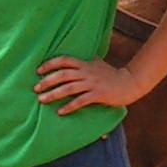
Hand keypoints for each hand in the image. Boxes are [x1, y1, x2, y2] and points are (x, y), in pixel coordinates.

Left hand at [34, 56, 149, 115]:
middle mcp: (87, 72)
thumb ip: (89, 60)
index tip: (38, 70)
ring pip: (69, 87)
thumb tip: (84, 54)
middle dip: (47, 81)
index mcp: (85, 64)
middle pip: (63, 74)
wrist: (130, 83)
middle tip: (35, 88)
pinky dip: (69, 106)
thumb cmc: (113, 74)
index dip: (50, 64)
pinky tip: (60, 112)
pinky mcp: (98, 94)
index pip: (64, 60)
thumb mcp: (99, 64)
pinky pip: (81, 100)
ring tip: (41, 100)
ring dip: (54, 94)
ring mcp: (93, 83)